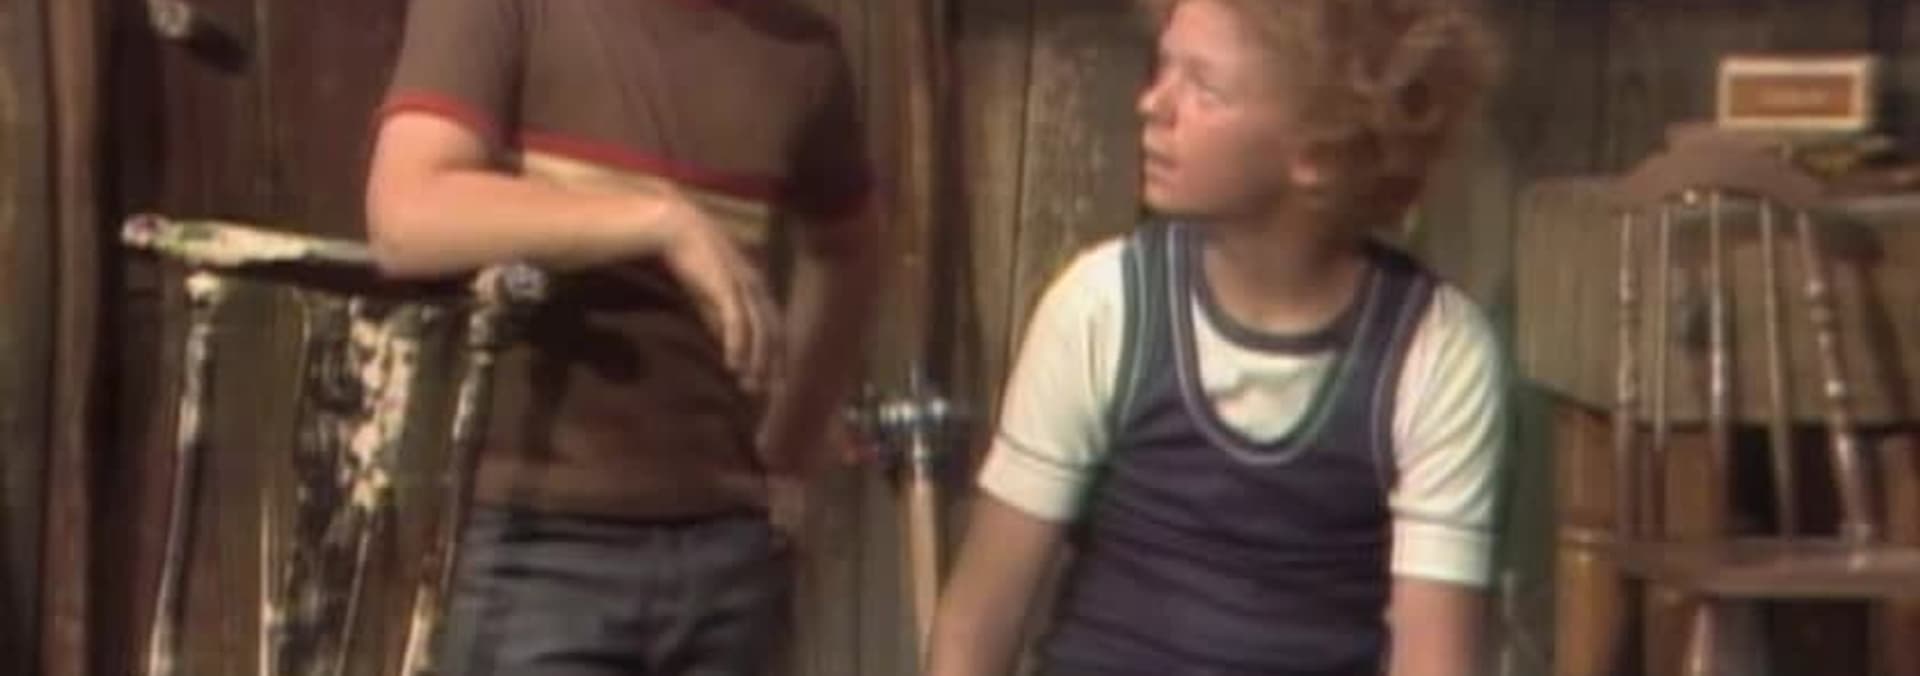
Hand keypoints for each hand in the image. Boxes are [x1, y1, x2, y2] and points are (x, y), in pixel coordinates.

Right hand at [657, 196, 783, 392]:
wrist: (678, 227)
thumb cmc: (694, 261)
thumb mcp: (711, 297)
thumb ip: (720, 319)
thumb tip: (727, 346)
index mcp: (758, 291)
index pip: (775, 330)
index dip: (777, 358)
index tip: (775, 385)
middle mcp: (758, 289)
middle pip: (773, 335)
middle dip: (772, 366)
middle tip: (768, 395)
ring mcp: (745, 286)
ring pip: (759, 331)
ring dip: (757, 362)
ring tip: (750, 387)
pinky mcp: (727, 285)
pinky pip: (737, 321)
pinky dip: (739, 345)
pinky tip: (734, 366)